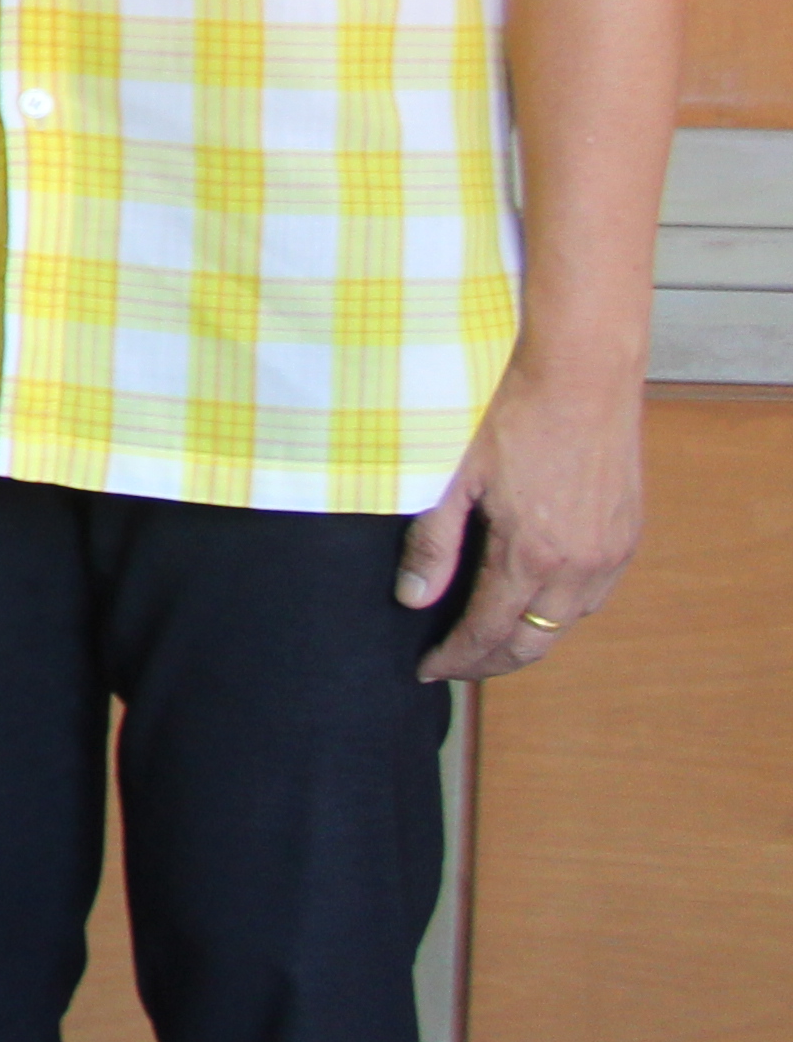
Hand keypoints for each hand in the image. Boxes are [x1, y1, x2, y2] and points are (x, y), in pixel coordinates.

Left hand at [403, 348, 647, 681]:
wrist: (583, 371)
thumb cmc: (510, 414)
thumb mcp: (454, 477)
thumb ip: (433, 544)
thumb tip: (412, 600)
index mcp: (533, 557)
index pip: (490, 633)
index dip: (456, 658)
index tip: (428, 669)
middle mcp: (581, 567)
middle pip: (534, 643)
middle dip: (491, 662)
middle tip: (454, 665)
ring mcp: (612, 552)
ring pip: (567, 623)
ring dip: (528, 639)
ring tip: (488, 636)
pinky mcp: (628, 534)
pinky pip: (596, 594)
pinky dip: (561, 610)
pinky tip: (534, 599)